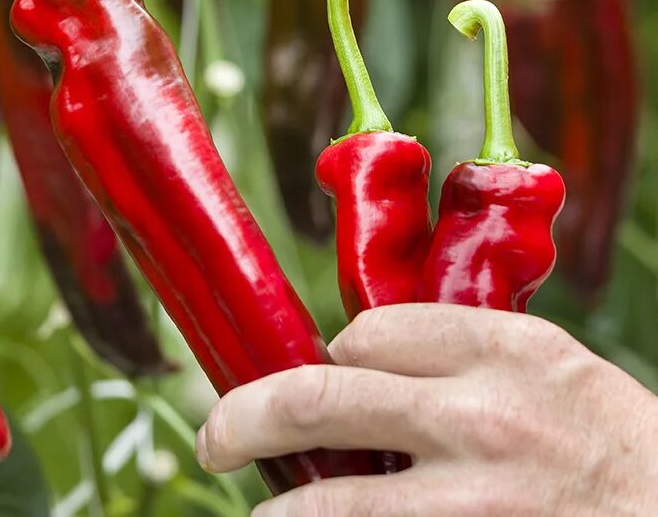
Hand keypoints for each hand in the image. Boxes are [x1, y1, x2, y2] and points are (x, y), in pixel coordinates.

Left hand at [196, 304, 657, 514]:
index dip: (333, 354)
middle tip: (215, 437)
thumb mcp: (561, 377)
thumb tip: (364, 359)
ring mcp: (471, 500)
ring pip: (328, 499)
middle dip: (243, 418)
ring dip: (280, 509)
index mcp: (506, 352)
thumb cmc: (626, 457)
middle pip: (314, 398)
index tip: (322, 371)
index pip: (367, 333)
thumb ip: (470, 360)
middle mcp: (479, 417)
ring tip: (264, 512)